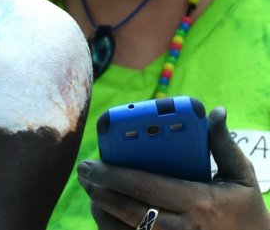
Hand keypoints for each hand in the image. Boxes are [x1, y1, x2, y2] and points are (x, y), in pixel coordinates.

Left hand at [78, 108, 269, 229]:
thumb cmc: (246, 213)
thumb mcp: (242, 179)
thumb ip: (223, 144)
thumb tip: (214, 112)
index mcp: (199, 203)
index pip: (146, 186)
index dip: (115, 173)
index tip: (94, 160)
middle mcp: (183, 229)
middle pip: (129, 208)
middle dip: (100, 188)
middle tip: (83, 171)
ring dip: (101, 210)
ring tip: (89, 190)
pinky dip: (111, 229)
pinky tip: (103, 214)